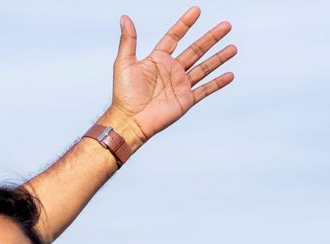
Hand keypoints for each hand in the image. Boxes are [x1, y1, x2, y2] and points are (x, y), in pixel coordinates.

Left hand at [109, 7, 236, 147]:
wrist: (130, 120)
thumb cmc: (123, 94)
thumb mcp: (124, 63)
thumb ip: (128, 40)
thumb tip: (124, 18)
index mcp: (157, 59)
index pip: (174, 37)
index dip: (185, 24)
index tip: (197, 10)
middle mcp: (171, 70)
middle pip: (195, 50)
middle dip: (211, 38)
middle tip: (226, 25)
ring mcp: (180, 85)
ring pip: (204, 67)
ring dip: (218, 58)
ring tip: (233, 48)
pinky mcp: (185, 100)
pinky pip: (205, 89)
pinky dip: (218, 83)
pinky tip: (230, 75)